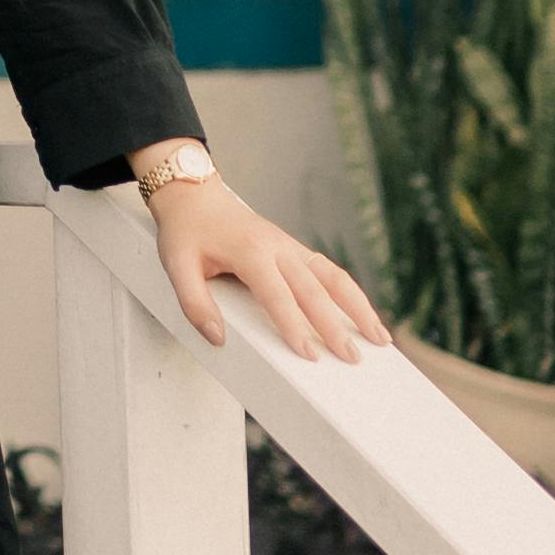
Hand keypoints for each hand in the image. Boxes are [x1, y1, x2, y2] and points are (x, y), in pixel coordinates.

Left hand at [143, 176, 382, 363]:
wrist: (195, 195)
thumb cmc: (186, 232)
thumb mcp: (176, 266)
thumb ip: (194, 304)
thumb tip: (218, 338)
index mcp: (250, 252)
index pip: (277, 295)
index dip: (293, 325)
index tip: (308, 354)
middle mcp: (278, 248)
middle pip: (313, 290)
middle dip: (335, 326)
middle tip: (351, 358)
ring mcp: (291, 247)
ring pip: (334, 277)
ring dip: (359, 307)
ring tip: (379, 338)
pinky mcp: (296, 250)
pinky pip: (330, 272)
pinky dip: (351, 294)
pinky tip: (365, 315)